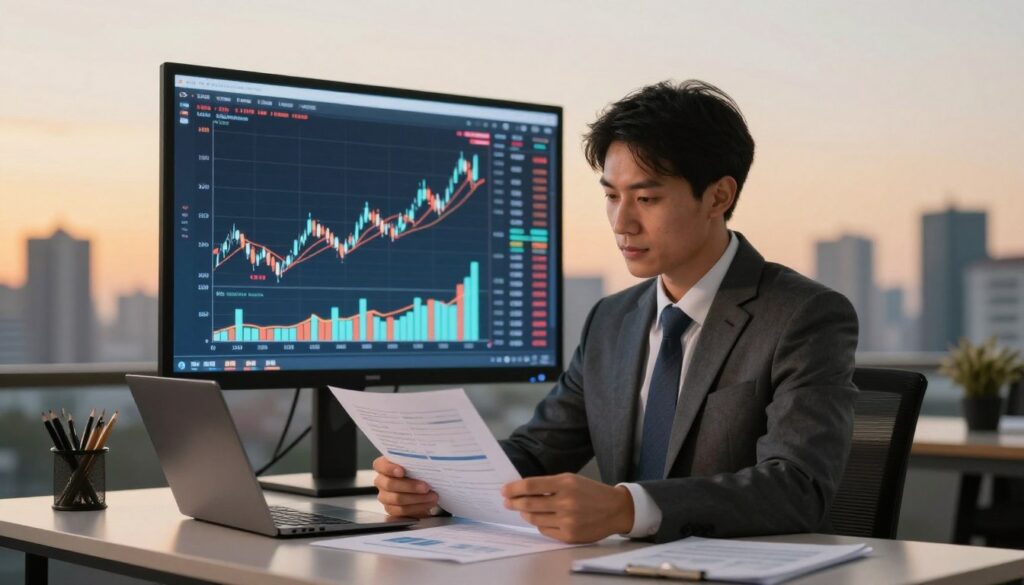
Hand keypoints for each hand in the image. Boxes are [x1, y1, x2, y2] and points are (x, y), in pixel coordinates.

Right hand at [372, 456, 438, 517]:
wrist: (422, 488)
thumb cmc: (417, 471)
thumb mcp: (416, 463)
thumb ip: (416, 461)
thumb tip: (426, 461)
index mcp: (383, 466)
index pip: (380, 465)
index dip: (390, 468)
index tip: (402, 471)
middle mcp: (381, 481)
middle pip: (390, 484)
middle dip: (410, 486)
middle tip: (426, 487)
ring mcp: (384, 496)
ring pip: (397, 499)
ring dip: (417, 498)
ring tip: (432, 496)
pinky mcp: (391, 509)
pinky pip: (402, 510)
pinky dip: (417, 507)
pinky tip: (427, 503)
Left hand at [501, 473, 634, 543]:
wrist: (615, 509)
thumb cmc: (590, 492)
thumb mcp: (571, 480)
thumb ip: (548, 484)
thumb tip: (523, 490)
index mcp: (565, 484)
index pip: (531, 486)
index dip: (514, 489)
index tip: (504, 490)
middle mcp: (566, 502)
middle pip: (529, 504)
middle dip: (513, 503)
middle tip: (507, 502)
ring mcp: (568, 521)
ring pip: (535, 519)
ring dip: (526, 514)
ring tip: (523, 510)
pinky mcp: (569, 536)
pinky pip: (545, 531)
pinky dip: (539, 524)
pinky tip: (540, 519)